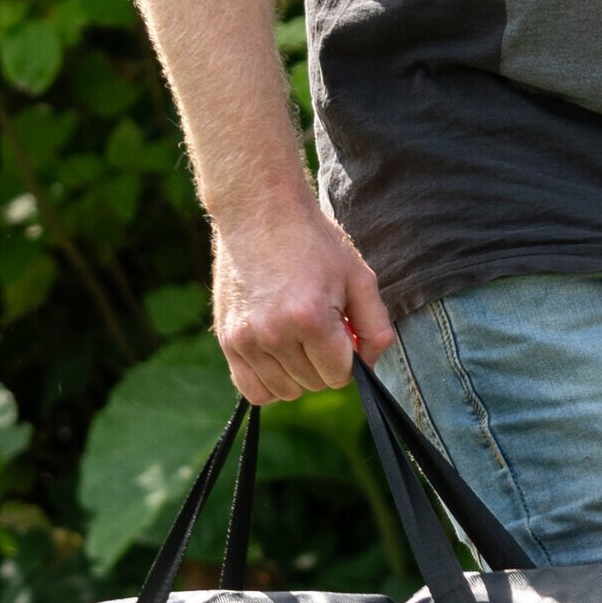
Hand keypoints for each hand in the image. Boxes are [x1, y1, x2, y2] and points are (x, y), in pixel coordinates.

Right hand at [213, 195, 395, 403]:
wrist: (258, 211)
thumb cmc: (313, 241)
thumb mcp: (359, 276)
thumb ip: (375, 326)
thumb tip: (369, 364)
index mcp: (310, 318)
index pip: (341, 374)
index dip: (351, 357)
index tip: (344, 331)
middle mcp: (274, 334)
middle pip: (314, 383)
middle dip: (326, 362)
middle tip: (321, 325)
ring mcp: (245, 339)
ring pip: (286, 391)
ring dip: (300, 373)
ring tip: (299, 337)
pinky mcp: (226, 340)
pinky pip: (252, 390)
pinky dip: (271, 382)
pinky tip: (279, 356)